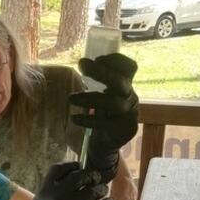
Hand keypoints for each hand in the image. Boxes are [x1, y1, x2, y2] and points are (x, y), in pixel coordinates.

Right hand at [0, 162, 109, 199]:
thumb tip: (74, 179)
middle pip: (82, 175)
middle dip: (92, 177)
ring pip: (95, 189)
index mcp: (43, 191)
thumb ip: (53, 193)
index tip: (80, 168)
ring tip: (101, 196)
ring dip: (101, 191)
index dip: (72, 166)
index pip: (59, 168)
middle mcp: (57, 195)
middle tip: (96, 181)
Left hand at [70, 54, 138, 181]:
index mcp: (125, 84)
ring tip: (70, 99)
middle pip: (120, 81)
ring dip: (90, 99)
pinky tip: (74, 118)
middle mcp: (129, 96)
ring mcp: (129, 112)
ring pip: (113, 103)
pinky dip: (88, 120)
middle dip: (101, 72)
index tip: (97, 58)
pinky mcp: (123, 128)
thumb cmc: (102, 113)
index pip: (129, 67)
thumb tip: (83, 63)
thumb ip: (97, 81)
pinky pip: (106, 123)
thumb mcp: (101, 94)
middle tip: (82, 64)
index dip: (116, 60)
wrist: (107, 141)